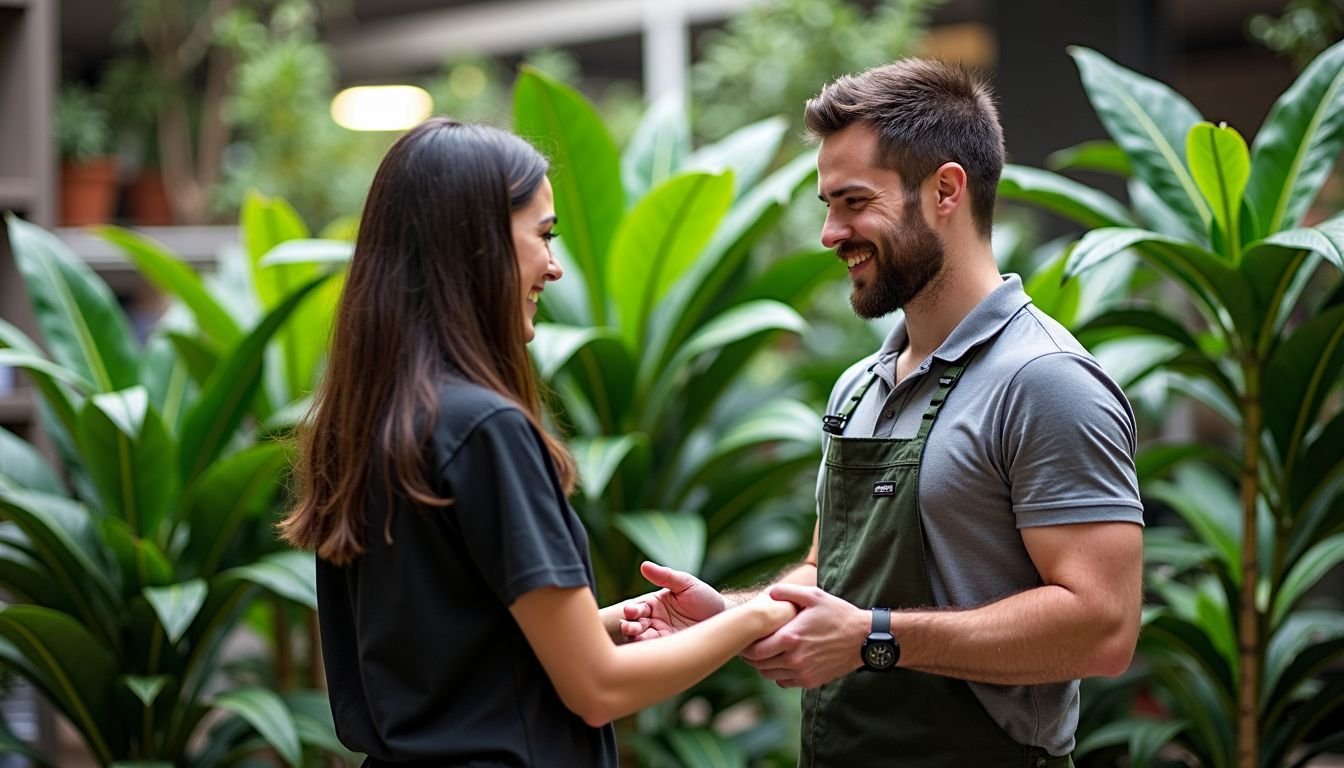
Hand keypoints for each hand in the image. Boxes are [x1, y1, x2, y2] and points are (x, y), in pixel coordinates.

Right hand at [619, 561, 725, 641]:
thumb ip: (665, 576)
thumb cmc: (704, 597)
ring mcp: (661, 635)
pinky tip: (646, 650)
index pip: (637, 608)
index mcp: (654, 604)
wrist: (723, 617)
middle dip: (629, 627)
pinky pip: (655, 651)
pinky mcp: (670, 648)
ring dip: (635, 640)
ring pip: (641, 640)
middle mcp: (654, 620)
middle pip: (634, 625)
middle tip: (630, 627)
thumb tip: (644, 565)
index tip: (631, 611)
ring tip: (635, 638)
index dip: (632, 610)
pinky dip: (648, 651)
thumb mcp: (685, 583)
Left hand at [740, 583, 867, 687]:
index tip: (743, 638)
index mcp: (791, 638)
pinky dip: (778, 674)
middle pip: (759, 665)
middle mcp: (794, 659)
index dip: (744, 646)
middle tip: (747, 647)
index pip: (755, 650)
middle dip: (750, 657)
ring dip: (763, 666)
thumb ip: (787, 592)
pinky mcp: (811, 681)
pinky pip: (784, 682)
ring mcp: (803, 673)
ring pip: (770, 675)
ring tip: (763, 653)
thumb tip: (768, 593)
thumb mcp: (813, 595)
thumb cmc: (837, 614)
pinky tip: (780, 662)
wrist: (863, 638)